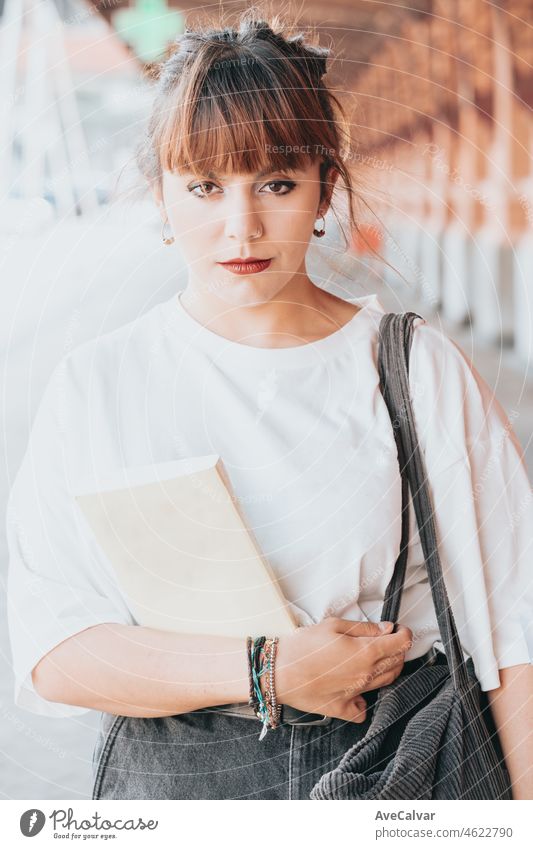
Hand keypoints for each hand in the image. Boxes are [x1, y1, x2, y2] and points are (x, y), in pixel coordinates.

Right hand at [275, 617, 412, 722]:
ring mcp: (357, 694)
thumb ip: (363, 628)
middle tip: (387, 641)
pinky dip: (365, 699)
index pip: (400, 644)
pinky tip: (358, 689)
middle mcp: (366, 675)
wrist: (278, 673)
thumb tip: (385, 629)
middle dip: (397, 650)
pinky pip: (364, 708)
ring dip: (387, 669)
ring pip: (385, 682)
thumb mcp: (333, 625)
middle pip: (397, 663)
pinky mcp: (344, 708)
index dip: (404, 634)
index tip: (400, 629)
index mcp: (365, 652)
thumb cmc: (302, 646)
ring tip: (374, 659)